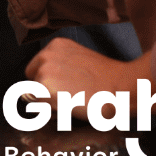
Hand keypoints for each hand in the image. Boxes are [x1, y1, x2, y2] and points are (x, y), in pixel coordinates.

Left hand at [27, 39, 150, 98]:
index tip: (66, 88)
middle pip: (33, 81)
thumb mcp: (81, 61)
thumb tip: (44, 84)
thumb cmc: (108, 79)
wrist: (123, 87)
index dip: (48, 82)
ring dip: (50, 102)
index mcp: (56, 45)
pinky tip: (72, 106)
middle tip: (71, 96)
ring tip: (74, 101)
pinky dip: (53, 110)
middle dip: (45, 92)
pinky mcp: (46, 88)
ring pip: (35, 96)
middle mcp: (46, 55)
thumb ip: (61, 66)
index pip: (36, 68)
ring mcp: (45, 71)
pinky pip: (41, 106)